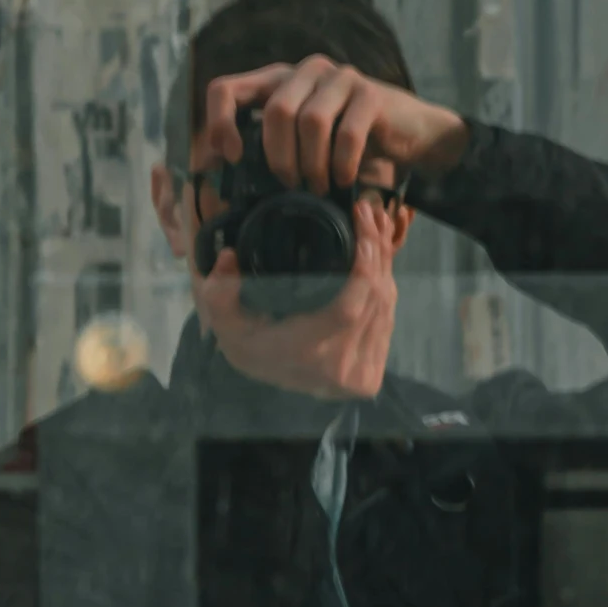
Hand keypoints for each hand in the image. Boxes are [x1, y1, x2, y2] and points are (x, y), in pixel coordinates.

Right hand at [194, 196, 399, 399]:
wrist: (266, 393)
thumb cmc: (250, 346)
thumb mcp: (226, 321)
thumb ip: (220, 291)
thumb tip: (229, 256)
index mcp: (305, 352)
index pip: (348, 310)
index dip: (364, 268)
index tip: (362, 228)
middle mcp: (339, 368)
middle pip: (375, 301)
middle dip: (378, 251)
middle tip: (369, 213)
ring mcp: (360, 375)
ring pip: (386, 308)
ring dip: (385, 264)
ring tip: (375, 226)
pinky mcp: (371, 378)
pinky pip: (387, 322)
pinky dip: (386, 287)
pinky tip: (380, 259)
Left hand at [197, 56, 467, 191]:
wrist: (411, 133)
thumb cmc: (349, 143)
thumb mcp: (301, 142)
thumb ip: (267, 147)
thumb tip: (223, 173)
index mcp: (278, 80)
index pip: (226, 88)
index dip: (220, 123)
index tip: (233, 158)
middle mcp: (306, 71)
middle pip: (276, 110)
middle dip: (280, 157)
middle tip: (291, 185)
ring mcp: (340, 78)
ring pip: (310, 121)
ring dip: (312, 164)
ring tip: (319, 187)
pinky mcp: (371, 94)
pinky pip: (346, 134)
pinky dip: (341, 165)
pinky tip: (343, 180)